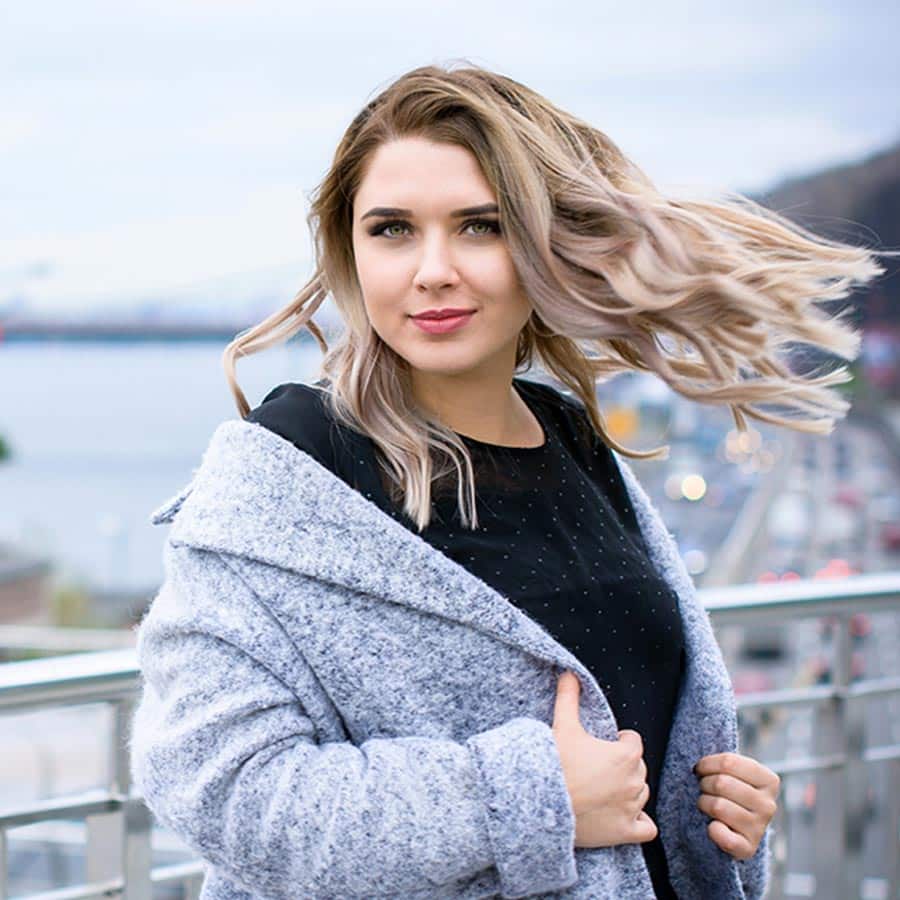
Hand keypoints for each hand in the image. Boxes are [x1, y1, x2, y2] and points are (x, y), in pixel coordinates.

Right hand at [552, 671, 657, 847]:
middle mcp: (634, 782)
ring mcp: (631, 808)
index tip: (605, 744)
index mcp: (625, 755)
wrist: (541, 802)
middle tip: (600, 767)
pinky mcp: (625, 832)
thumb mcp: (563, 726)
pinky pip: (647, 828)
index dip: (620, 741)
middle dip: (624, 766)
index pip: (634, 743)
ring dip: (629, 790)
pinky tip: (625, 815)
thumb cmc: (554, 764)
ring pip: (642, 794)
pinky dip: (640, 822)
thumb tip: (569, 674)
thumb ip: (569, 697)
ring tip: (607, 788)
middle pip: (639, 768)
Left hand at [693, 752, 779, 859]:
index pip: (728, 762)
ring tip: (707, 804)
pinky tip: (713, 826)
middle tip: (704, 788)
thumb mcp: (734, 772)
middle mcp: (768, 805)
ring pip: (717, 806)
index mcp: (769, 781)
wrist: (738, 826)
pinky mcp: (748, 849)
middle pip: (721, 783)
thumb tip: (701, 764)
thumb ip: (725, 763)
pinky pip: (722, 836)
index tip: (702, 769)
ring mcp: (759, 828)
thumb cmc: (732, 790)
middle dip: (704, 783)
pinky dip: (712, 830)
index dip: (707, 764)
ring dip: (703, 803)